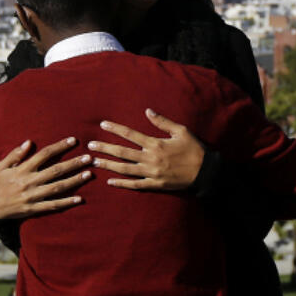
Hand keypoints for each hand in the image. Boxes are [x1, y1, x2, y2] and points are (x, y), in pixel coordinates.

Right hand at [0, 138, 91, 219]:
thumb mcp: (2, 166)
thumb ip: (15, 154)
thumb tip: (29, 142)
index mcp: (22, 169)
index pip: (44, 154)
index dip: (60, 146)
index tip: (74, 141)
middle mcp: (29, 182)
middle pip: (55, 170)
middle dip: (73, 163)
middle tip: (89, 158)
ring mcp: (32, 196)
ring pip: (57, 187)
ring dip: (74, 181)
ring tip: (88, 174)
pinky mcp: (34, 208)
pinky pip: (53, 205)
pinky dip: (66, 202)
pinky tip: (79, 198)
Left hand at [88, 109, 205, 190]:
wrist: (205, 172)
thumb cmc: (194, 149)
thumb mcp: (181, 131)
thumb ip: (162, 122)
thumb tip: (147, 111)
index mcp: (156, 144)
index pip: (130, 134)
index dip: (115, 129)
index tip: (102, 125)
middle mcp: (150, 158)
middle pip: (122, 152)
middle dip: (104, 148)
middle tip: (90, 146)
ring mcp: (151, 173)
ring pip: (124, 169)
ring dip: (108, 165)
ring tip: (94, 162)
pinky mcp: (154, 184)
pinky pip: (135, 185)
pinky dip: (121, 183)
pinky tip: (110, 181)